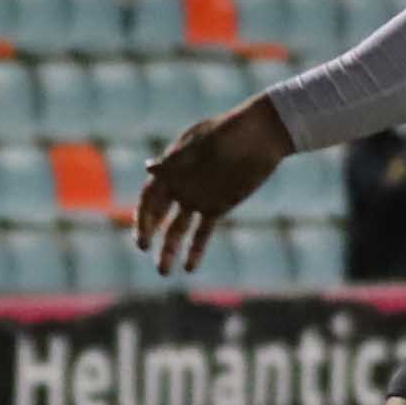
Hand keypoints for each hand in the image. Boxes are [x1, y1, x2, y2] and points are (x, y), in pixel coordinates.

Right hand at [135, 92, 294, 275]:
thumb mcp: (202, 145)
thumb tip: (148, 168)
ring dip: (169, 250)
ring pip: (178, 229)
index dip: (143, 216)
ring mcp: (198, 198)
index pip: (149, 197)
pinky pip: (202, 233)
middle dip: (150, 233)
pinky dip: (195, 249)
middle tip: (144, 248)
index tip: (142, 234)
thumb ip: (176, 161)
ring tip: (164, 272)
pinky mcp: (218, 208)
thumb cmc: (230, 133)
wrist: (262, 135)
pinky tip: (189, 268)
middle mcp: (180, 186)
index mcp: (171, 168)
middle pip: (158, 215)